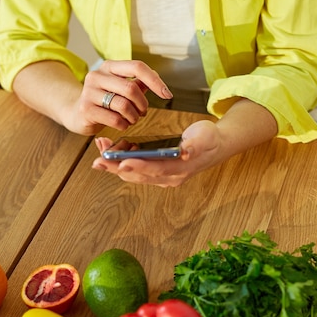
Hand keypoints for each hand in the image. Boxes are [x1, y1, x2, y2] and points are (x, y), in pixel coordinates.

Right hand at [75, 60, 172, 134]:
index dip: (155, 81)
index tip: (167, 95)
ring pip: (123, 105)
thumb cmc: (104, 100)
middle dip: (143, 104)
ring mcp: (89, 92)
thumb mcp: (120, 88)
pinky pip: (114, 119)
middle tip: (143, 113)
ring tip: (132, 119)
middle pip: (131, 88)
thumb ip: (138, 83)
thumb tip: (158, 81)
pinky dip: (124, 125)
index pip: (137, 67)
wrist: (77, 113)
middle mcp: (97, 75)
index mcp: (109, 66)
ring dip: (134, 116)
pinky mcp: (86, 109)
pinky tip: (122, 124)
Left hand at [92, 120, 221, 186]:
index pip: (154, 170)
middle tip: (98, 159)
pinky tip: (114, 147)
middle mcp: (168, 177)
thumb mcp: (205, 138)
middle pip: (138, 175)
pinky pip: (136, 168)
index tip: (121, 162)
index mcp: (179, 170)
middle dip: (116, 166)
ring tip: (101, 148)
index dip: (137, 166)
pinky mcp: (158, 170)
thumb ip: (194, 147)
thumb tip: (185, 152)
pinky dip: (122, 159)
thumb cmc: (210, 139)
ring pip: (133, 172)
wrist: (218, 145)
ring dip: (115, 163)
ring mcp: (162, 176)